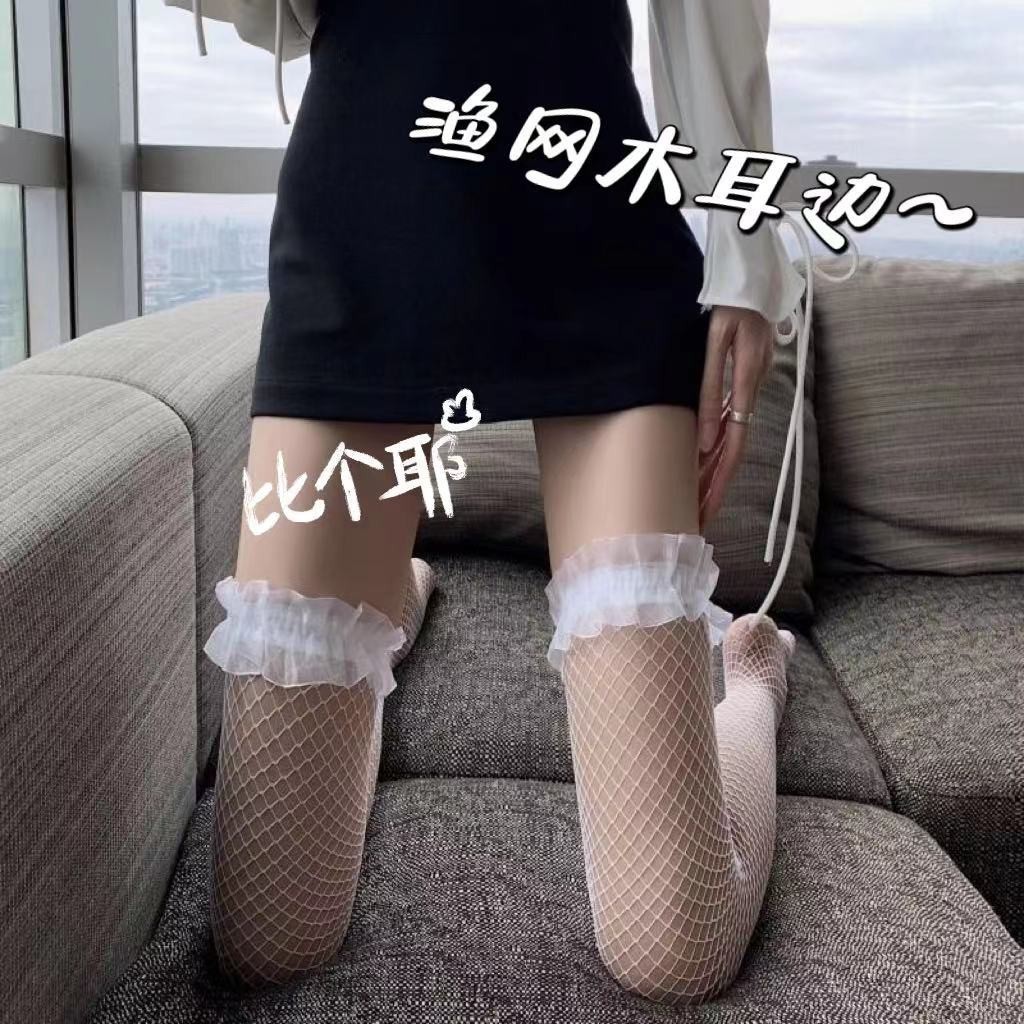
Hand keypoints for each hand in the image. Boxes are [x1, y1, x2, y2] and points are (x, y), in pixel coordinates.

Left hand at [696, 305, 774, 532]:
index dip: (717, 482)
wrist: (751, 275)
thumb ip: (711, 391)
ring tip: (698, 502)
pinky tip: (705, 462)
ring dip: (715, 473)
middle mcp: (752, 392)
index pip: (731, 449)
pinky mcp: (744, 382)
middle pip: (734, 453)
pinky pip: (732, 423)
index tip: (703, 509)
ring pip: (733, 441)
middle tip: (698, 520)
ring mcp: (750, 388)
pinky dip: (717, 448)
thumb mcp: (716, 345)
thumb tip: (705, 441)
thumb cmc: (729, 305)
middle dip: (715, 489)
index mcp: (746, 386)